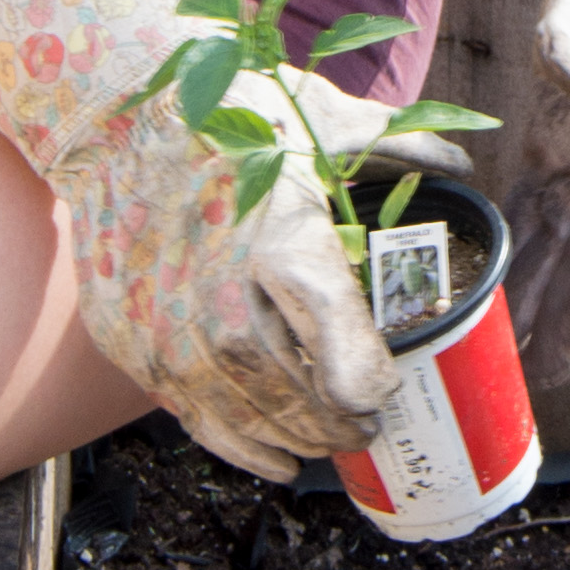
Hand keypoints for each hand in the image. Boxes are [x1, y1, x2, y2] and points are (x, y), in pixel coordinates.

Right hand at [0, 0, 402, 482]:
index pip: (344, 355)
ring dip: (294, 441)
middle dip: (339, 424)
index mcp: (285, 248)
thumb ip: (398, 147)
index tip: (389, 390)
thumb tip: (460, 163)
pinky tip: (273, 460)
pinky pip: (191, 413)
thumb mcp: (323, 118)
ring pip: (245, 417)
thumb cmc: (227, 109)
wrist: (109, 110)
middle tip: (367, 429)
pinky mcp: (129, 339)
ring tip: (325, 444)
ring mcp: (167, 328)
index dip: (374, 386)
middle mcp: (223, 301)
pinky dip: (236, 445)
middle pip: (297, 398)